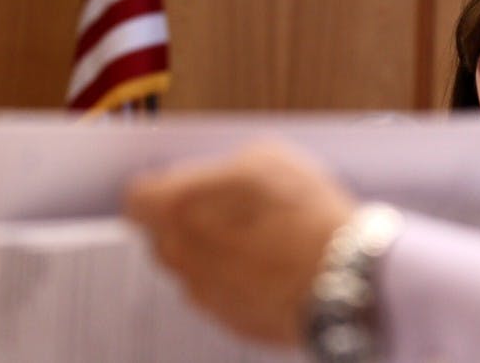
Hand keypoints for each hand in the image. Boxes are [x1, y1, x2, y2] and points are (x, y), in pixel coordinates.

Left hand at [125, 143, 356, 346]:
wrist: (342, 277)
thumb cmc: (306, 216)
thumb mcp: (269, 157)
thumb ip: (226, 167)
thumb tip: (222, 175)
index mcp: (178, 208)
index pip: (137, 198)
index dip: (161, 187)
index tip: (180, 183)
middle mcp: (180, 256)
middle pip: (162, 235)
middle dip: (187, 220)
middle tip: (227, 206)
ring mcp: (204, 294)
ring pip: (193, 267)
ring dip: (216, 252)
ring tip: (262, 237)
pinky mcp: (232, 321)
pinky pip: (223, 293)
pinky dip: (241, 280)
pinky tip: (276, 264)